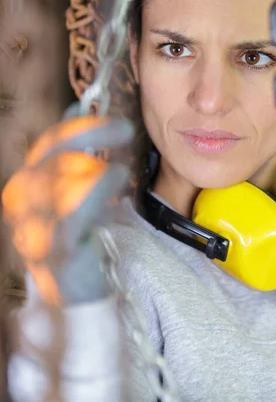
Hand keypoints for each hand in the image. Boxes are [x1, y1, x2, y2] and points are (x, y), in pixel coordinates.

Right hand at [2, 105, 133, 304]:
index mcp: (27, 192)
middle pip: (47, 157)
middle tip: (123, 126)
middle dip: (86, 133)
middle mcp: (24, 208)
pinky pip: (75, 211)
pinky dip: (99, 187)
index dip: (69, 123)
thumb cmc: (81, 244)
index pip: (43, 148)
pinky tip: (120, 175)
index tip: (92, 105)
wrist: (80, 296)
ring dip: (96, 159)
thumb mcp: (78, 197)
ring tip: (127, 154)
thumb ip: (76, 161)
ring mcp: (36, 228)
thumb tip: (77, 113)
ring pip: (57, 179)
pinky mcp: (58, 249)